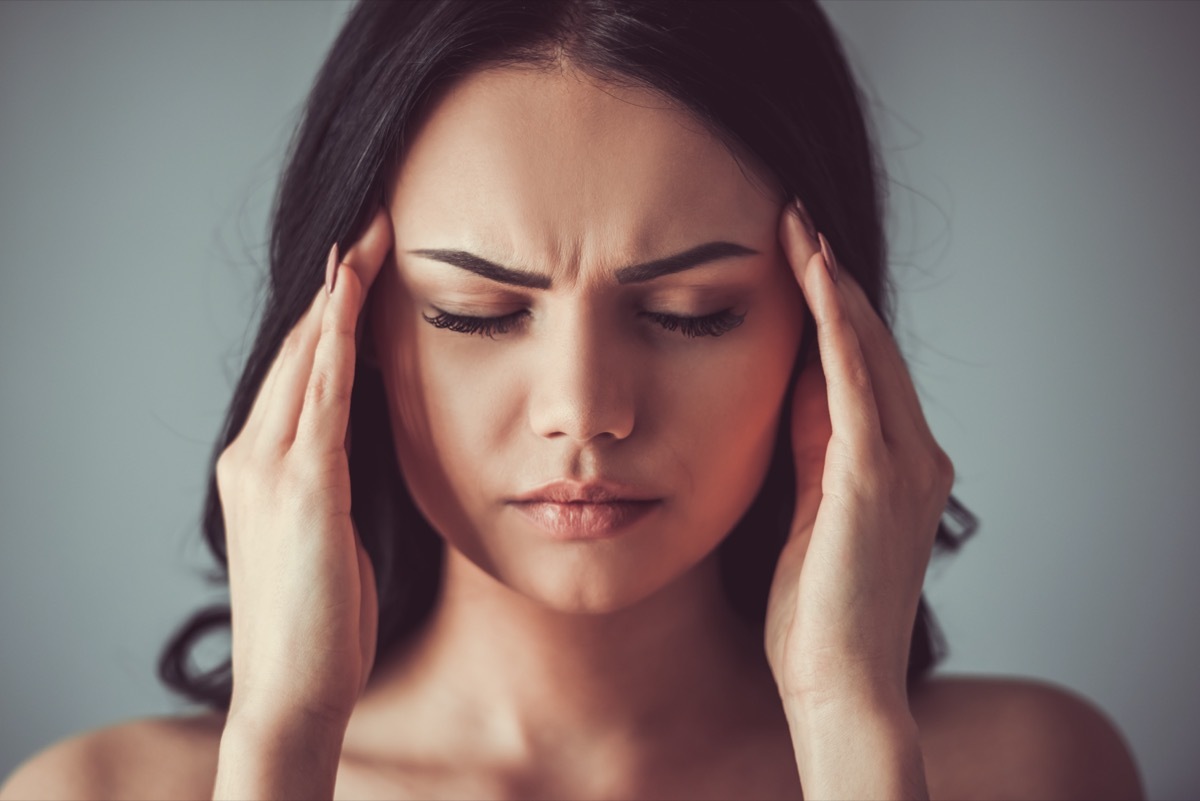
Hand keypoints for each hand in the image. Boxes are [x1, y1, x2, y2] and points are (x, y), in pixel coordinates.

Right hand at [215, 208, 392, 728]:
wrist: (293, 687)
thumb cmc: (320, 618)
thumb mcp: (326, 533)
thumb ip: (332, 479)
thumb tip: (359, 440)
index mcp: (258, 465)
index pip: (298, 369)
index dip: (327, 310)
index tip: (360, 261)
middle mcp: (252, 453)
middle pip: (298, 347)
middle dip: (334, 282)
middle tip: (370, 223)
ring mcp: (270, 468)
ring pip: (306, 357)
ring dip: (338, 292)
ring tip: (368, 235)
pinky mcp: (301, 487)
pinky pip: (322, 396)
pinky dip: (336, 341)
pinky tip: (352, 297)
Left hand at [764, 203, 954, 709]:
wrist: (838, 685)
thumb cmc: (815, 616)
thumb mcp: (806, 516)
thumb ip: (809, 453)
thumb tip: (791, 394)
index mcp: (893, 468)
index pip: (859, 369)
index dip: (830, 311)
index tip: (793, 260)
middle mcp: (913, 456)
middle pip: (867, 346)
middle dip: (831, 281)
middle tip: (792, 219)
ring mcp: (902, 463)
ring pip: (865, 349)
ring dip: (831, 284)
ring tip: (796, 225)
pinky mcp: (873, 475)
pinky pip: (854, 380)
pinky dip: (835, 323)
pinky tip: (814, 273)